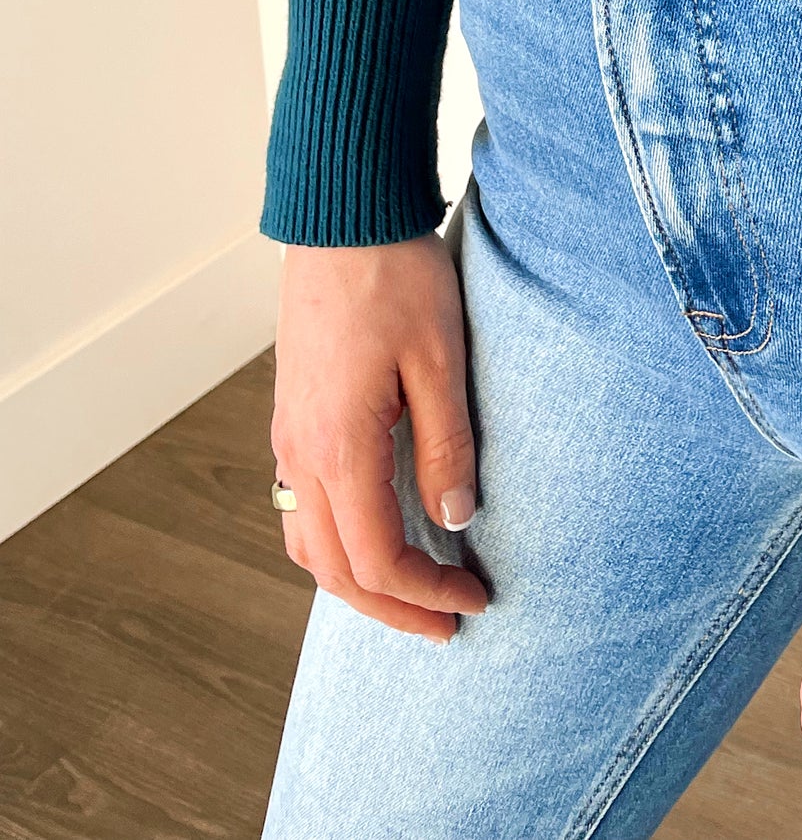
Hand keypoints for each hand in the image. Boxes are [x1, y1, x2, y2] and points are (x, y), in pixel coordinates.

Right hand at [270, 234, 488, 642]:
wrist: (343, 216)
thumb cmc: (395, 276)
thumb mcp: (441, 359)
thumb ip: (447, 446)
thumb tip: (455, 522)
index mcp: (338, 447)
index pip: (377, 559)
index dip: (427, 593)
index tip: (475, 599)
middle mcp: (300, 453)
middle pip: (335, 570)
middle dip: (392, 608)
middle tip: (448, 623)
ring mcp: (288, 436)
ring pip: (309, 544)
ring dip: (358, 582)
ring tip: (413, 592)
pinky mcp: (293, 416)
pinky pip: (302, 505)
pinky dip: (336, 542)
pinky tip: (375, 532)